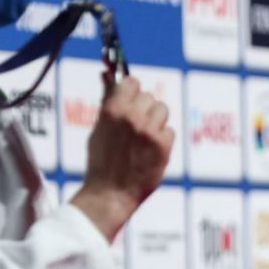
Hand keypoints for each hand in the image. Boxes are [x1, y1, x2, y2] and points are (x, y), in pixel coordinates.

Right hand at [72, 74, 174, 241]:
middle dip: (144, 108)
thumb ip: (107, 100)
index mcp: (113, 110)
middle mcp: (133, 117)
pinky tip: (150, 151)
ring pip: (162, 111)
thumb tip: (107, 74)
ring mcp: (150, 131)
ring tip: (144, 138)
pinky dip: (163, 139)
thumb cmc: (101, 161)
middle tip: (136, 126)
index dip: (132, 91)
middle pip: (149, 96)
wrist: (111, 193)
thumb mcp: (99, 127)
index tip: (130, 100)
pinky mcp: (164, 146)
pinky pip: (170, 131)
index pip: (132, 82)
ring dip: (156, 121)